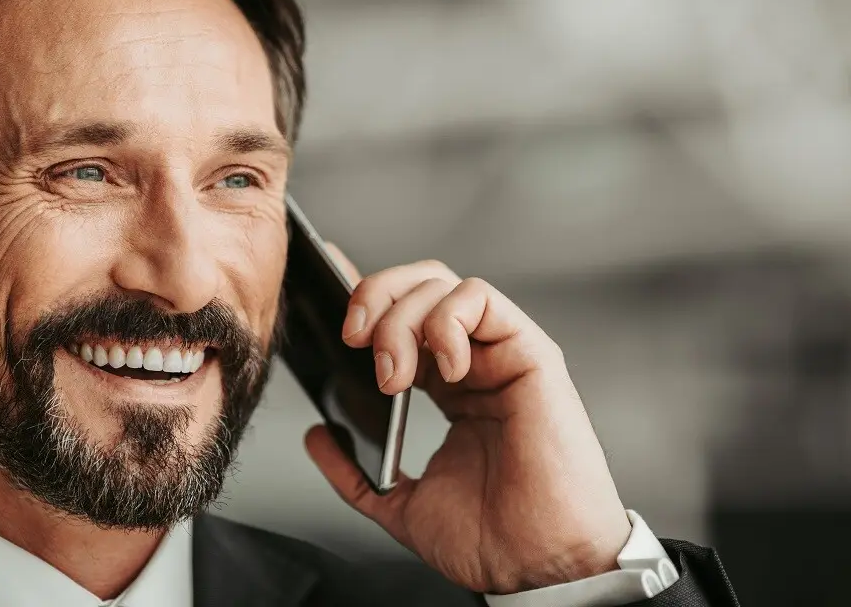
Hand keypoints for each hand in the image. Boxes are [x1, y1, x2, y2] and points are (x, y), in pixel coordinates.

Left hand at [303, 249, 631, 594]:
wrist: (534, 567)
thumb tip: (316, 435)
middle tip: (352, 339)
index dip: (364, 295)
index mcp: (448, 387)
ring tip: (394, 376)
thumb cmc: (490, 538)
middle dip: (373, 296)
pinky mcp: (529, 353)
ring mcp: (501, 353)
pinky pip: (480, 299)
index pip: (402, 316)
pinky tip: (445, 370)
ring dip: (402, 318)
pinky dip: (447, 322)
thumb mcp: (399, 503)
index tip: (323, 286)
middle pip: (418, 284)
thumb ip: (355, 471)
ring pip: (443, 284)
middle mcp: (474, 361)